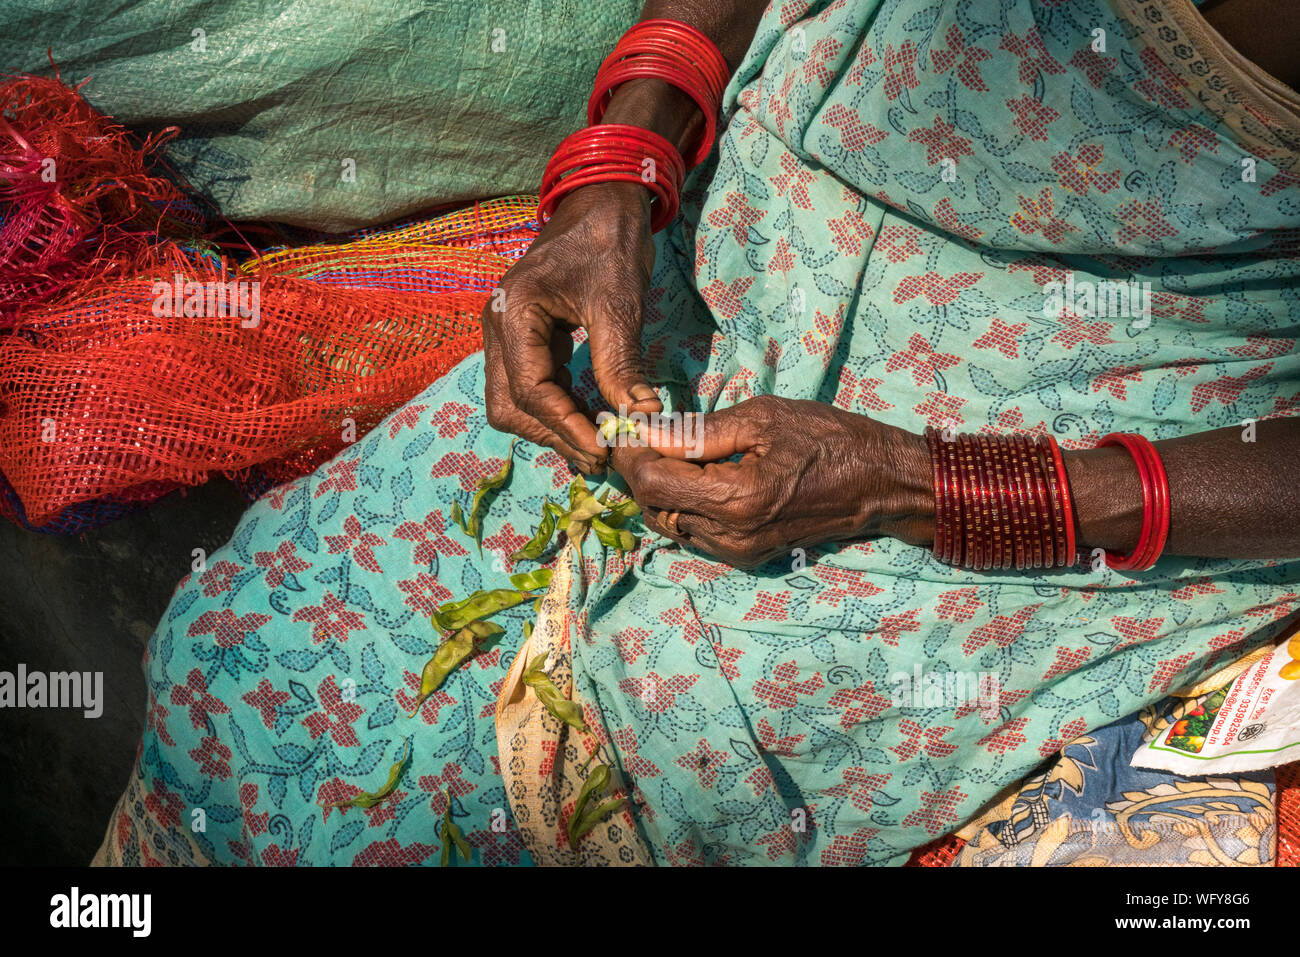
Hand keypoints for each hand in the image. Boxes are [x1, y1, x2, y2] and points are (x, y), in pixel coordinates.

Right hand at [482, 181, 663, 472]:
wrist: (602, 201)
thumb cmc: (609, 242)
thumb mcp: (618, 304)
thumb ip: (620, 364)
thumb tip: (641, 418)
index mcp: (513, 312)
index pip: (530, 391)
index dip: (566, 427)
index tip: (604, 449)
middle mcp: (497, 325)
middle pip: (509, 407)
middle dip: (553, 435)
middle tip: (600, 455)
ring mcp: (504, 333)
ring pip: (513, 403)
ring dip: (551, 428)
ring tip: (596, 445)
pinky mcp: (521, 337)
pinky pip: (529, 386)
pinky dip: (556, 409)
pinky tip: (589, 420)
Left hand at [612, 396, 933, 567]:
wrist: (880, 484)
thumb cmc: (828, 439)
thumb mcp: (763, 419)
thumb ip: (697, 432)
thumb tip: (644, 431)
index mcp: (734, 499)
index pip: (650, 481)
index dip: (629, 451)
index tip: (625, 423)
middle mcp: (730, 536)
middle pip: (651, 506)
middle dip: (638, 469)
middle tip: (643, 433)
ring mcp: (737, 552)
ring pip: (668, 523)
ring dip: (658, 488)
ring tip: (668, 450)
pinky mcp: (745, 556)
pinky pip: (693, 533)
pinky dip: (682, 505)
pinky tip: (696, 475)